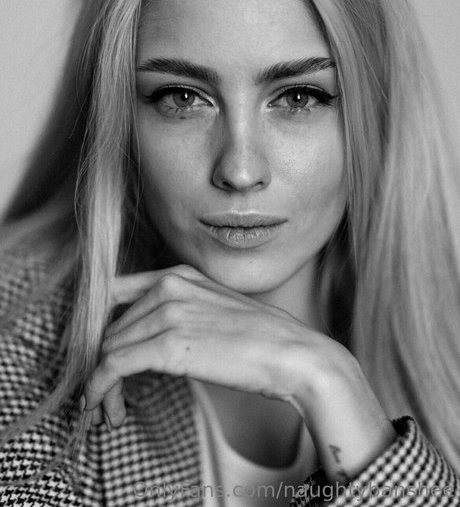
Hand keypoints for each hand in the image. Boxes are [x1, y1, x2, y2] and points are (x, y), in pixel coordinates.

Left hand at [83, 264, 321, 423]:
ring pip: (108, 350)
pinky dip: (100, 390)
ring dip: (102, 385)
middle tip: (109, 397)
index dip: (101, 329)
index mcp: (180, 275)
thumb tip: (147, 340)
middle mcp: (169, 286)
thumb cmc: (261, 339)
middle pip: (111, 328)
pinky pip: (112, 367)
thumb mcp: (214, 310)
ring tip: (110, 411)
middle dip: (104, 364)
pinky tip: (104, 409)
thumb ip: (180, 313)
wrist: (294, 355)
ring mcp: (168, 313)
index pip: (115, 294)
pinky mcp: (167, 345)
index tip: (102, 357)